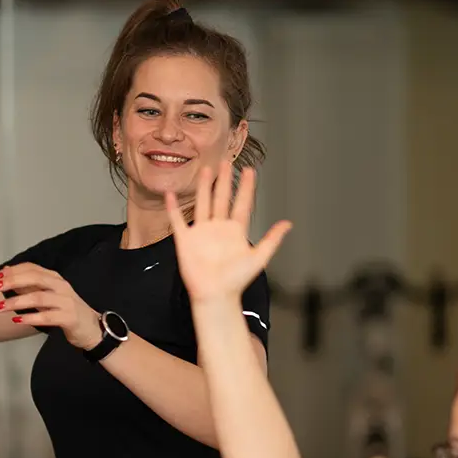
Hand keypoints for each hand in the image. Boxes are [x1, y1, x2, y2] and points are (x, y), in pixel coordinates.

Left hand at [0, 262, 103, 350]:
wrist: (92, 328)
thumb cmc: (66, 311)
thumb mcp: (47, 296)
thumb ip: (29, 287)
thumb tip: (6, 276)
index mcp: (55, 279)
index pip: (32, 268)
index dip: (13, 271)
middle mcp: (61, 287)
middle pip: (35, 278)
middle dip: (13, 281)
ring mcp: (66, 302)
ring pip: (39, 297)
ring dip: (17, 302)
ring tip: (0, 307)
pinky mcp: (69, 318)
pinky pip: (47, 317)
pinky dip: (31, 317)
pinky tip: (18, 320)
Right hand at [165, 165, 289, 304]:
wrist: (215, 295)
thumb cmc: (236, 280)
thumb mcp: (259, 258)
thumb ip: (272, 239)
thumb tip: (288, 224)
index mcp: (235, 231)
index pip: (242, 204)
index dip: (246, 188)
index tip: (250, 171)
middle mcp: (218, 228)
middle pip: (222, 198)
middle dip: (225, 180)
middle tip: (227, 162)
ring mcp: (201, 232)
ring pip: (203, 203)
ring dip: (204, 187)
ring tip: (206, 170)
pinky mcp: (185, 240)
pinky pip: (178, 220)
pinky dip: (173, 207)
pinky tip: (170, 195)